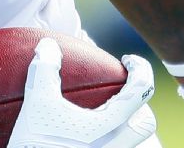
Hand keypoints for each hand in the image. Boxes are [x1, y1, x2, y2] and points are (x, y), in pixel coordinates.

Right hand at [7, 37, 158, 147]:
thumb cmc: (37, 145)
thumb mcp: (37, 103)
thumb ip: (44, 70)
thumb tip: (48, 46)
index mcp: (109, 126)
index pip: (141, 91)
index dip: (140, 68)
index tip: (127, 59)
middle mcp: (116, 145)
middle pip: (146, 122)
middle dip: (139, 103)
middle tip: (121, 90)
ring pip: (133, 140)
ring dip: (126, 121)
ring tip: (105, 110)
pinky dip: (110, 136)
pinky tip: (87, 132)